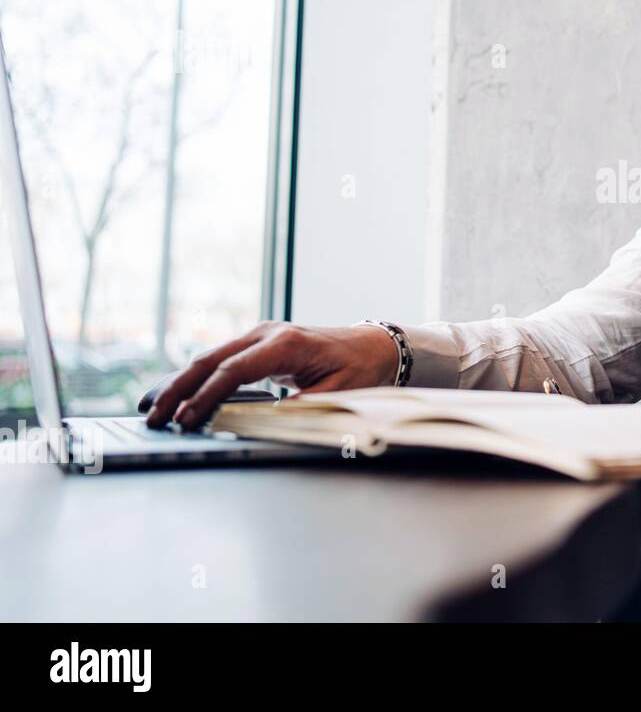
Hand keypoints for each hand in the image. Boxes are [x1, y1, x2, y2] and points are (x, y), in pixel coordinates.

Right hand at [141, 321, 399, 429]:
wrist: (371, 345)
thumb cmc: (357, 368)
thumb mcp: (337, 392)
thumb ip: (301, 407)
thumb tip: (266, 424)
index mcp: (285, 343)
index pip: (234, 371)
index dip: (207, 398)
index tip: (188, 422)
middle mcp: (266, 333)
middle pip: (209, 360)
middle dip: (178, 390)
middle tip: (153, 418)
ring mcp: (258, 335)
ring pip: (208, 358)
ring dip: (180, 384)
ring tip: (152, 411)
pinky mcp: (255, 344)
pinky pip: (218, 361)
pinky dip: (195, 378)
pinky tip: (174, 396)